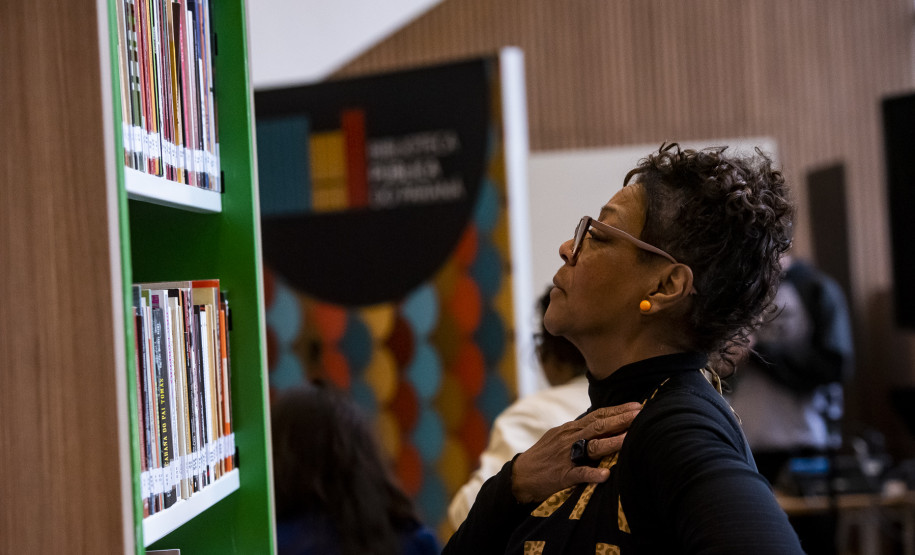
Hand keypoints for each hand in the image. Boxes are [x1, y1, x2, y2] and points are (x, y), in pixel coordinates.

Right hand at [510, 402, 640, 502]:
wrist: (521, 474)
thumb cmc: (544, 455)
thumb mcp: (560, 436)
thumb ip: (580, 430)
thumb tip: (602, 422)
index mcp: (571, 428)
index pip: (597, 415)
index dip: (617, 410)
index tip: (636, 406)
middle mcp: (570, 438)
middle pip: (598, 426)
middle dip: (620, 420)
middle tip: (639, 415)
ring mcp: (567, 456)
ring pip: (591, 447)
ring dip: (611, 443)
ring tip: (628, 439)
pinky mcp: (563, 475)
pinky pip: (580, 474)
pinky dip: (593, 474)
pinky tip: (606, 475)